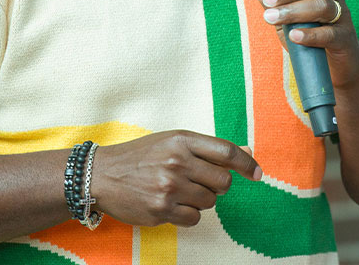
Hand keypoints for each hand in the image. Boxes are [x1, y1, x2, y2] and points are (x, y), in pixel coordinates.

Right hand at [91, 130, 259, 226]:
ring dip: (200, 199)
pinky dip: (188, 214)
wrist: (101, 174)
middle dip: (217, 185)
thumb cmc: (141, 156)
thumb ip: (208, 148)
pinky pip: (194, 218)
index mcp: (181, 140)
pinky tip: (172, 204)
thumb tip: (246, 151)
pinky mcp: (161, 210)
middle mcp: (177, 161)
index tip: (257, 174)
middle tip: (198, 181)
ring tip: (179, 190)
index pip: (226, 152)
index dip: (247, 164)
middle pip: (223, 181)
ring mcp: (169, 187)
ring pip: (210, 202)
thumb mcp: (173, 141)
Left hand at [255, 0, 358, 86]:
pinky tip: (294, 36)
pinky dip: (310, 34)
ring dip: (294, 10)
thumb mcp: (288, 19)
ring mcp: (342, 17)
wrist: (336, 66)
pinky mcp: (344, 39)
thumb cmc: (310, 36)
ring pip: (323, 5)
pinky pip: (329, 34)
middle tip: (269, 0)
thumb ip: (275, 5)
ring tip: (273, 18)